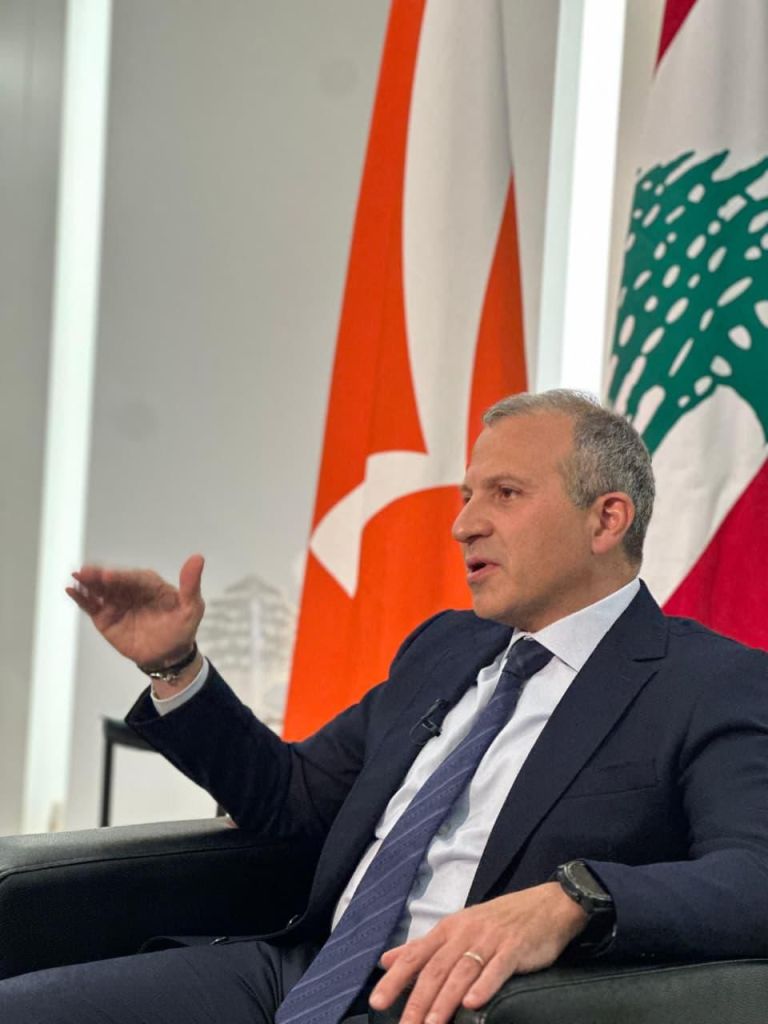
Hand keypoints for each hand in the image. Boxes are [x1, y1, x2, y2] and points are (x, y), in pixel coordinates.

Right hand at [66, 554, 205, 668]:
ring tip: (76, 578)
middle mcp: (131, 589)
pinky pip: (91, 605)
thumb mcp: (192, 608)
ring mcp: (116, 602)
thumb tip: (198, 558)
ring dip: (87, 583)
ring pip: (100, 590)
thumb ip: (190, 585)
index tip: (109, 576)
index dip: (121, 576)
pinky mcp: (105, 617)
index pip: (134, 578)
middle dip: (99, 576)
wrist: (169, 656)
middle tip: (85, 572)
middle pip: (113, 581)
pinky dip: (80, 598)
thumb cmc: (181, 628)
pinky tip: (70, 590)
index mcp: (150, 584)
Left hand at [369, 882, 586, 1023]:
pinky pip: (497, 968)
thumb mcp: (458, 928)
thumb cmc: (498, 921)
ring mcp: (490, 940)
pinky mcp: (515, 948)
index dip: (395, 979)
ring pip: (462, 971)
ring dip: (445, 1000)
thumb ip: (424, 947)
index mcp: (448, 929)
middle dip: (417, 1000)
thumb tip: (387, 960)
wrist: (546, 905)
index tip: (377, 1002)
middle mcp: (465, 932)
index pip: (416, 955)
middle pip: (436, 968)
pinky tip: (473, 1004)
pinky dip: (484, 986)